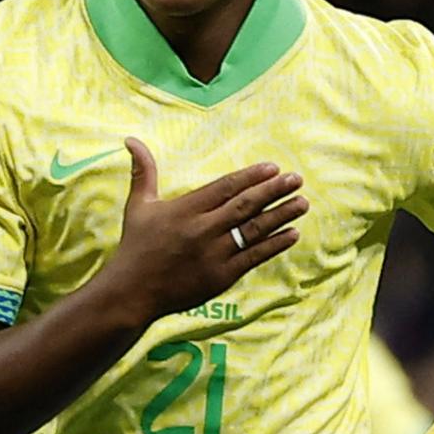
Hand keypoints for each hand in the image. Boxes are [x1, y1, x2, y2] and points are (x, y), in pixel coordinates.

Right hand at [102, 137, 307, 321]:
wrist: (132, 292)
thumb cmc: (136, 246)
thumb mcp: (138, 206)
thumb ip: (143, 172)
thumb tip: (131, 140)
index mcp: (185, 209)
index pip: (225, 187)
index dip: (251, 177)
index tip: (273, 167)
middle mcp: (202, 229)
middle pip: (245, 206)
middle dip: (273, 191)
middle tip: (296, 179)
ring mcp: (213, 254)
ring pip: (254, 231)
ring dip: (281, 216)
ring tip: (303, 203)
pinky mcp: (221, 277)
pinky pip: (253, 257)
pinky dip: (274, 245)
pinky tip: (292, 234)